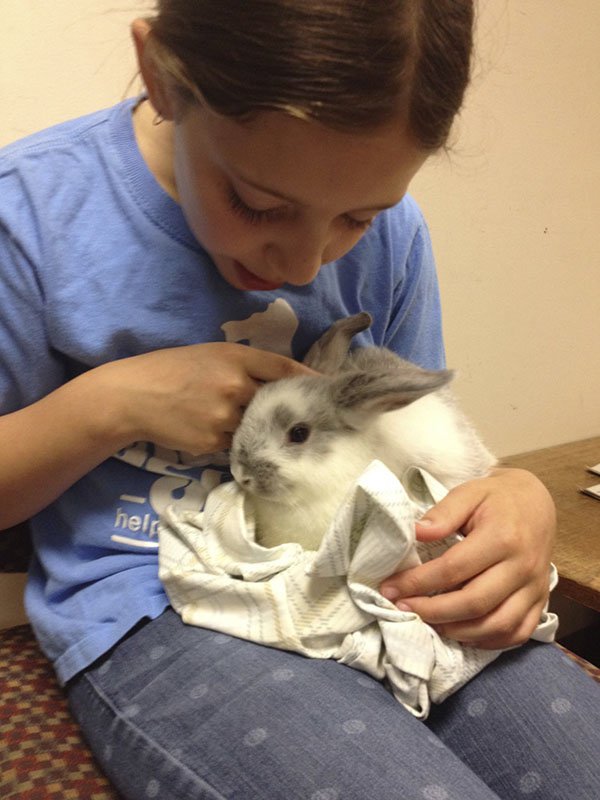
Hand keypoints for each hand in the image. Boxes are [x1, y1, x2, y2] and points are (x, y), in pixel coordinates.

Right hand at [95, 343, 314, 454]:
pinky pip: (236, 444)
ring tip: (243, 426)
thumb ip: (244, 366)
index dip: (309, 380)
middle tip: (306, 416)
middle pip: (275, 402)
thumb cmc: (171, 370)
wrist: (131, 396)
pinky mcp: (213, 442)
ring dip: (257, 428)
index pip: (283, 369)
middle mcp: (235, 386)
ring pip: (257, 427)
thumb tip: (278, 384)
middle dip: (286, 410)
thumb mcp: (209, 356)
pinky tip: (216, 432)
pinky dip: (235, 441)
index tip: (328, 388)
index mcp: (235, 358)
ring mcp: (225, 417)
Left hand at [380, 468, 555, 648]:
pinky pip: (518, 633)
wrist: (537, 503)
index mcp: (502, 537)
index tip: (390, 588)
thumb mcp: (469, 492)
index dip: (418, 582)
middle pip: (474, 603)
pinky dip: (489, 640)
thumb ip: (443, 513)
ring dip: (459, 631)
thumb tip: (416, 533)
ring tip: (429, 623)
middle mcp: (522, 567)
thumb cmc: (496, 498)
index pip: (454, 568)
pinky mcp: (541, 601)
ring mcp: (535, 588)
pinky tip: (463, 633)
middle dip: (433, 611)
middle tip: (403, 608)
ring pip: (497, 625)